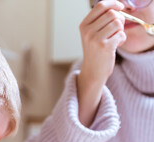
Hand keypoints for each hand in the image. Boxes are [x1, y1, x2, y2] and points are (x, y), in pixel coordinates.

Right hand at [77, 0, 125, 125]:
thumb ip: (101, 20)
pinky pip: (121, 34)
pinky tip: (115, 45)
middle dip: (119, 19)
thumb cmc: (95, 51)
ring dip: (120, 30)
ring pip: (118, 23)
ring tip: (114, 38)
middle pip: (112, 13)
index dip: (113, 3)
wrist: (92, 71)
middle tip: (116, 29)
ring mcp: (94, 39)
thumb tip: (117, 6)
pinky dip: (122, 39)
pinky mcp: (104, 46)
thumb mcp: (92, 34)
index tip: (120, 6)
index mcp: (83, 25)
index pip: (100, 6)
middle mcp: (87, 31)